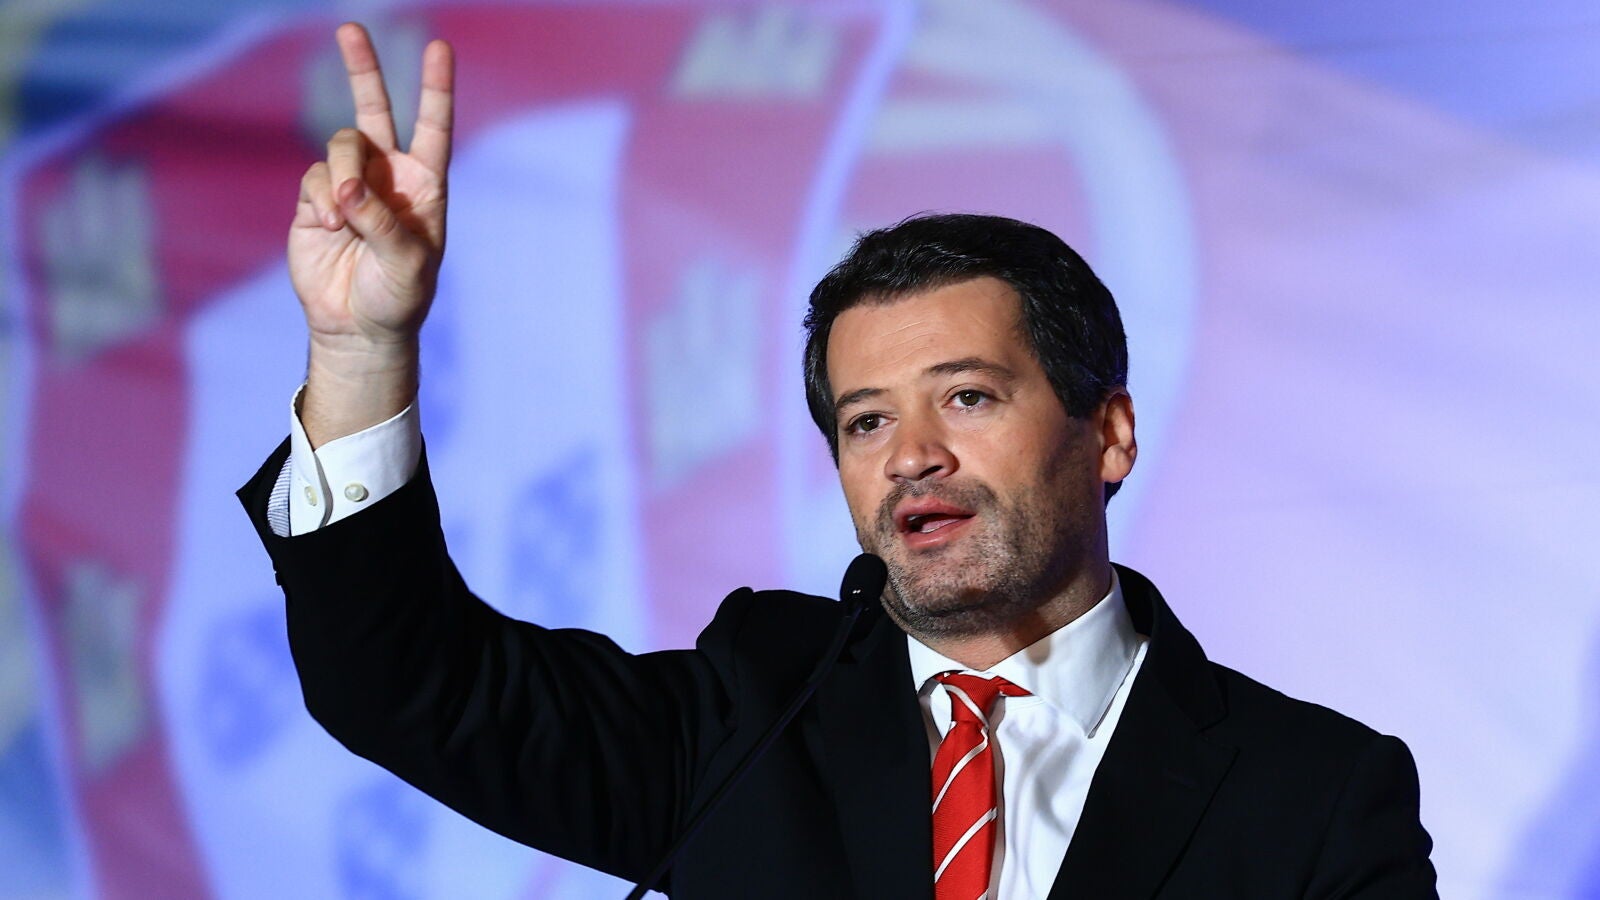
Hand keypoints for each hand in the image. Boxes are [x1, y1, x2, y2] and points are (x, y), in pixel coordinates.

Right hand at [290, 23, 453, 444]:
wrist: (358, 326)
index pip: (432, 126)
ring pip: (339, 146)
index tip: (439, 47)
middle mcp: (386, 175)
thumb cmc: (399, 296)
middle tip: (351, 28)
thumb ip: (382, 222)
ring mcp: (349, 184)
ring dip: (342, 175)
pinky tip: (330, 226)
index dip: (436, 87)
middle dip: (363, 68)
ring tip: (345, 216)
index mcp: (423, 184)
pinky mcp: (315, 200)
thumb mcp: (408, 263)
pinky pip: (314, 177)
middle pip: (373, 109)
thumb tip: (347, 188)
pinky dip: (321, 198)